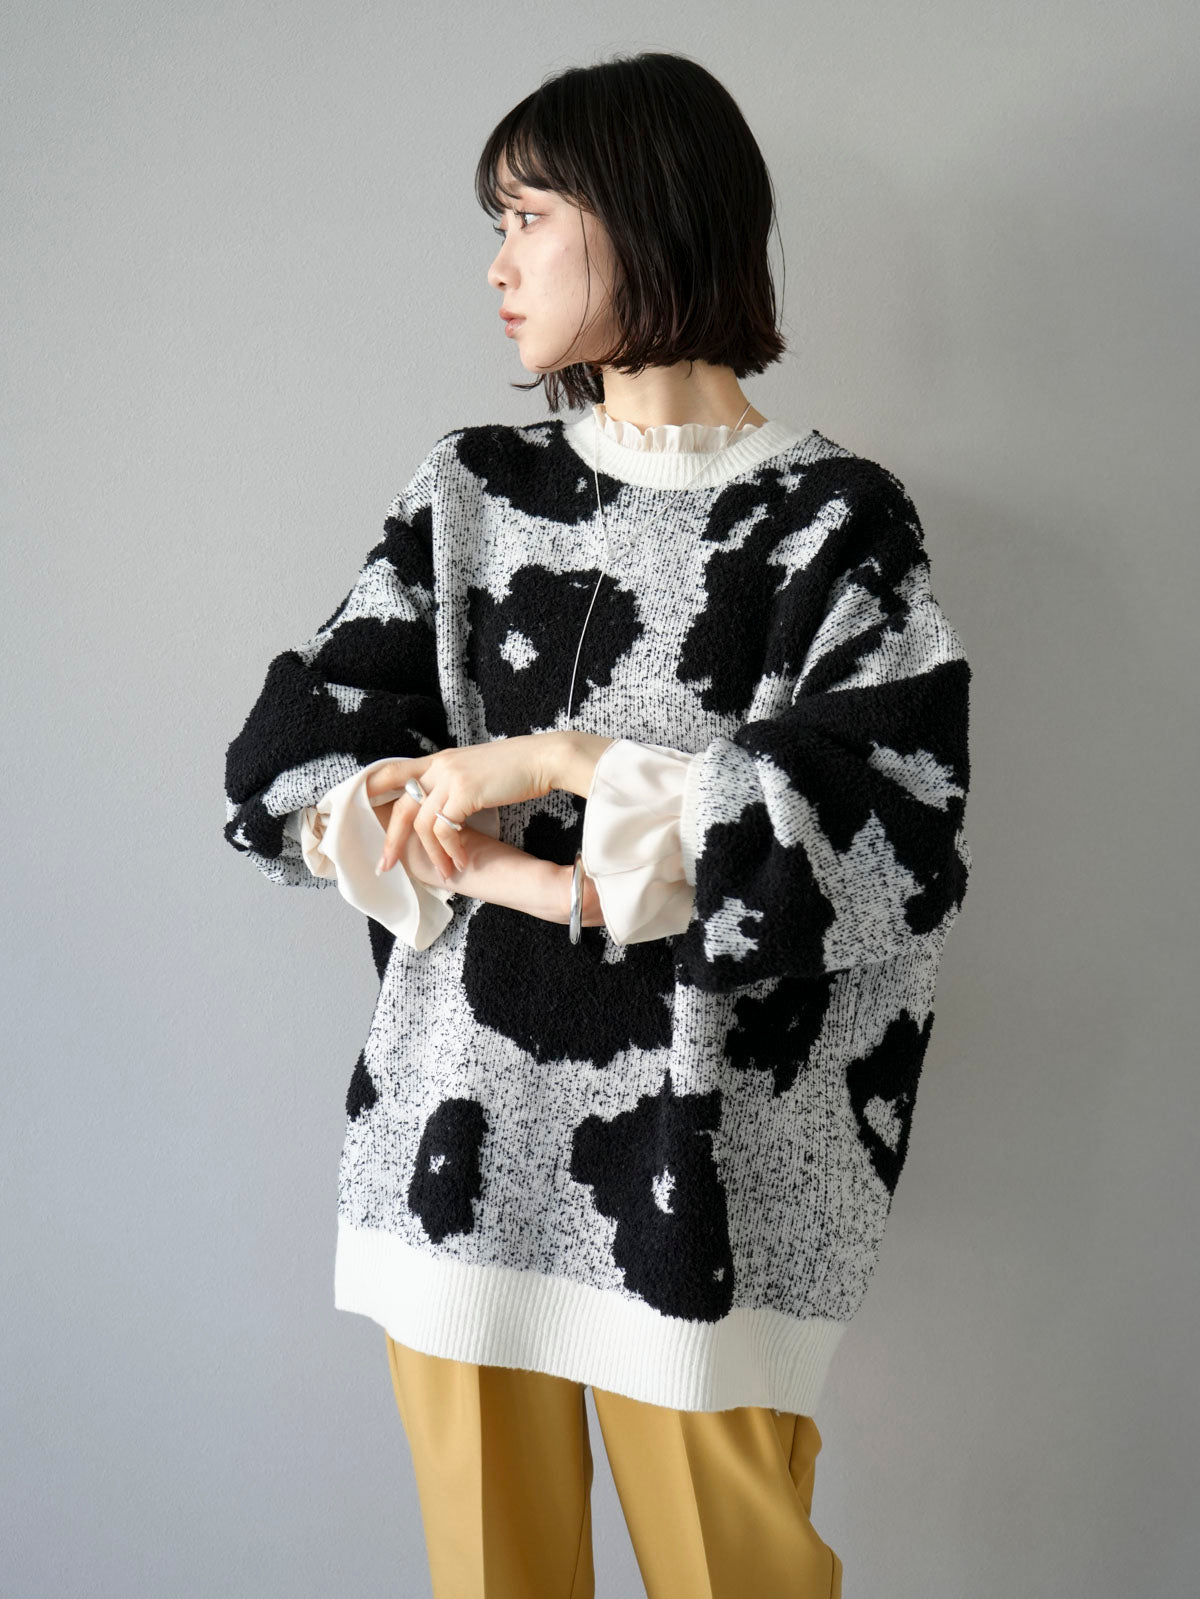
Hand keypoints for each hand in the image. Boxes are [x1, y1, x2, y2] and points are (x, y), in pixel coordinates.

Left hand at [367, 734, 561, 880]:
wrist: (544, 758)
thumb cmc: (518, 768)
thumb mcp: (477, 771)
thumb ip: (454, 784)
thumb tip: (446, 808)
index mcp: (440, 760)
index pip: (393, 771)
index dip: (371, 789)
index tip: (358, 811)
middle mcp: (439, 765)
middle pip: (400, 805)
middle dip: (391, 840)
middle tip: (386, 866)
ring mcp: (450, 777)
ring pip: (422, 823)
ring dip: (432, 854)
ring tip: (447, 873)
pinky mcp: (464, 791)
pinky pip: (444, 829)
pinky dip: (450, 851)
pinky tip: (461, 861)